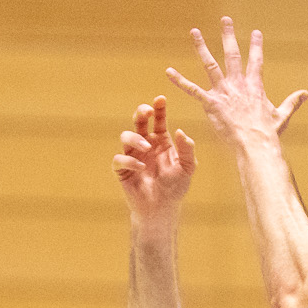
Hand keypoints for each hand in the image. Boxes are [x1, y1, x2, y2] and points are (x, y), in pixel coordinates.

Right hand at [113, 96, 194, 229]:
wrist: (162, 209)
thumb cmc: (176, 187)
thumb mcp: (188, 167)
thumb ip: (187, 149)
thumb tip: (181, 131)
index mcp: (161, 141)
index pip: (158, 120)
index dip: (158, 108)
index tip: (161, 99)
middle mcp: (145, 145)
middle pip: (138, 122)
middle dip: (140, 113)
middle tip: (147, 112)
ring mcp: (133, 156)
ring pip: (126, 136)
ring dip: (136, 138)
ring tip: (147, 147)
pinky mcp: (122, 170)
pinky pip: (119, 159)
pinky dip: (129, 160)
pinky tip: (141, 167)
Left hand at [167, 18, 307, 151]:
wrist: (255, 144)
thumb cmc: (268, 133)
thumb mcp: (282, 116)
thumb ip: (292, 102)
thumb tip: (306, 93)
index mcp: (255, 86)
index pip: (256, 61)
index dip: (256, 46)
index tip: (256, 32)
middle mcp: (238, 84)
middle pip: (232, 54)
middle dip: (228, 36)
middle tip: (225, 20)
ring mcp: (223, 92)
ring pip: (210, 64)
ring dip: (201, 47)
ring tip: (194, 32)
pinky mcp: (211, 103)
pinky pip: (193, 90)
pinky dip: (180, 81)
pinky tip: (169, 72)